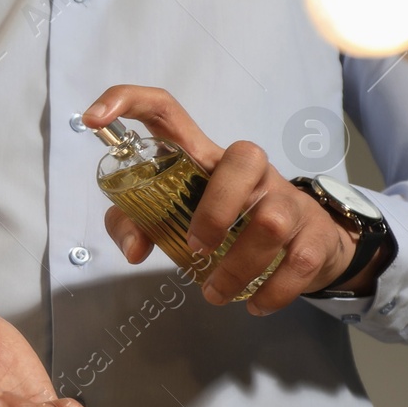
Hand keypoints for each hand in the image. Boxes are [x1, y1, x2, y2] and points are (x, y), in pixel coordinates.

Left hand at [83, 85, 391, 311]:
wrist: (310, 242)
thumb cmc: (228, 225)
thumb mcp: (172, 220)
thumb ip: (135, 224)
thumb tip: (134, 250)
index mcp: (203, 158)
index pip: (166, 110)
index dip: (129, 102)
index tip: (93, 119)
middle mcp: (250, 169)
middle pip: (244, 158)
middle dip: (214, 212)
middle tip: (193, 250)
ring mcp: (287, 197)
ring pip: (271, 220)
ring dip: (237, 268)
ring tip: (215, 293)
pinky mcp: (314, 232)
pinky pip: (299, 261)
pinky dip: (273, 291)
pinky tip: (254, 305)